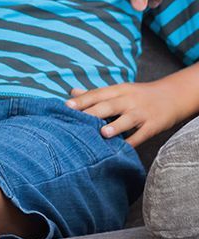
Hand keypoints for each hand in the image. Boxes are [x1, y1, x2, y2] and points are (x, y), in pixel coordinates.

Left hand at [67, 80, 188, 146]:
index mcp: (118, 90)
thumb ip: (96, 93)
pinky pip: (143, 134)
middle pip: (109, 105)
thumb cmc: (138, 95)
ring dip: (115, 126)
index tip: (66, 106)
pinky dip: (133, 141)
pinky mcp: (154, 125)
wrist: (172, 96)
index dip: (82, 100)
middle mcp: (129, 100)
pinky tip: (123, 148)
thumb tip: (72, 92)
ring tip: (103, 133)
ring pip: (127, 119)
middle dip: (93, 112)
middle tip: (76, 119)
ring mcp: (142, 112)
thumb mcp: (119, 90)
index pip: (97, 94)